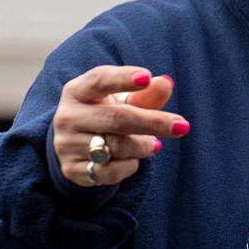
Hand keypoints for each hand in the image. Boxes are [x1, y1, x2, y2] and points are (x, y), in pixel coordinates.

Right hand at [52, 65, 189, 186]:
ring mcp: (67, 144)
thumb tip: (165, 83)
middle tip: (182, 127)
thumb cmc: (108, 114)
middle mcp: (67, 116)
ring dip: (143, 146)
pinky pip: (110, 171)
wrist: (78, 146)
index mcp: (77, 91)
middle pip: (117, 118)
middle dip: (153, 122)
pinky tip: (133, 160)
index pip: (99, 80)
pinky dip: (130, 166)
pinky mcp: (72, 170)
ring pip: (116, 146)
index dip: (123, 78)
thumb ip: (146, 94)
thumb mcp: (125, 101)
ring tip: (153, 144)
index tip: (146, 77)